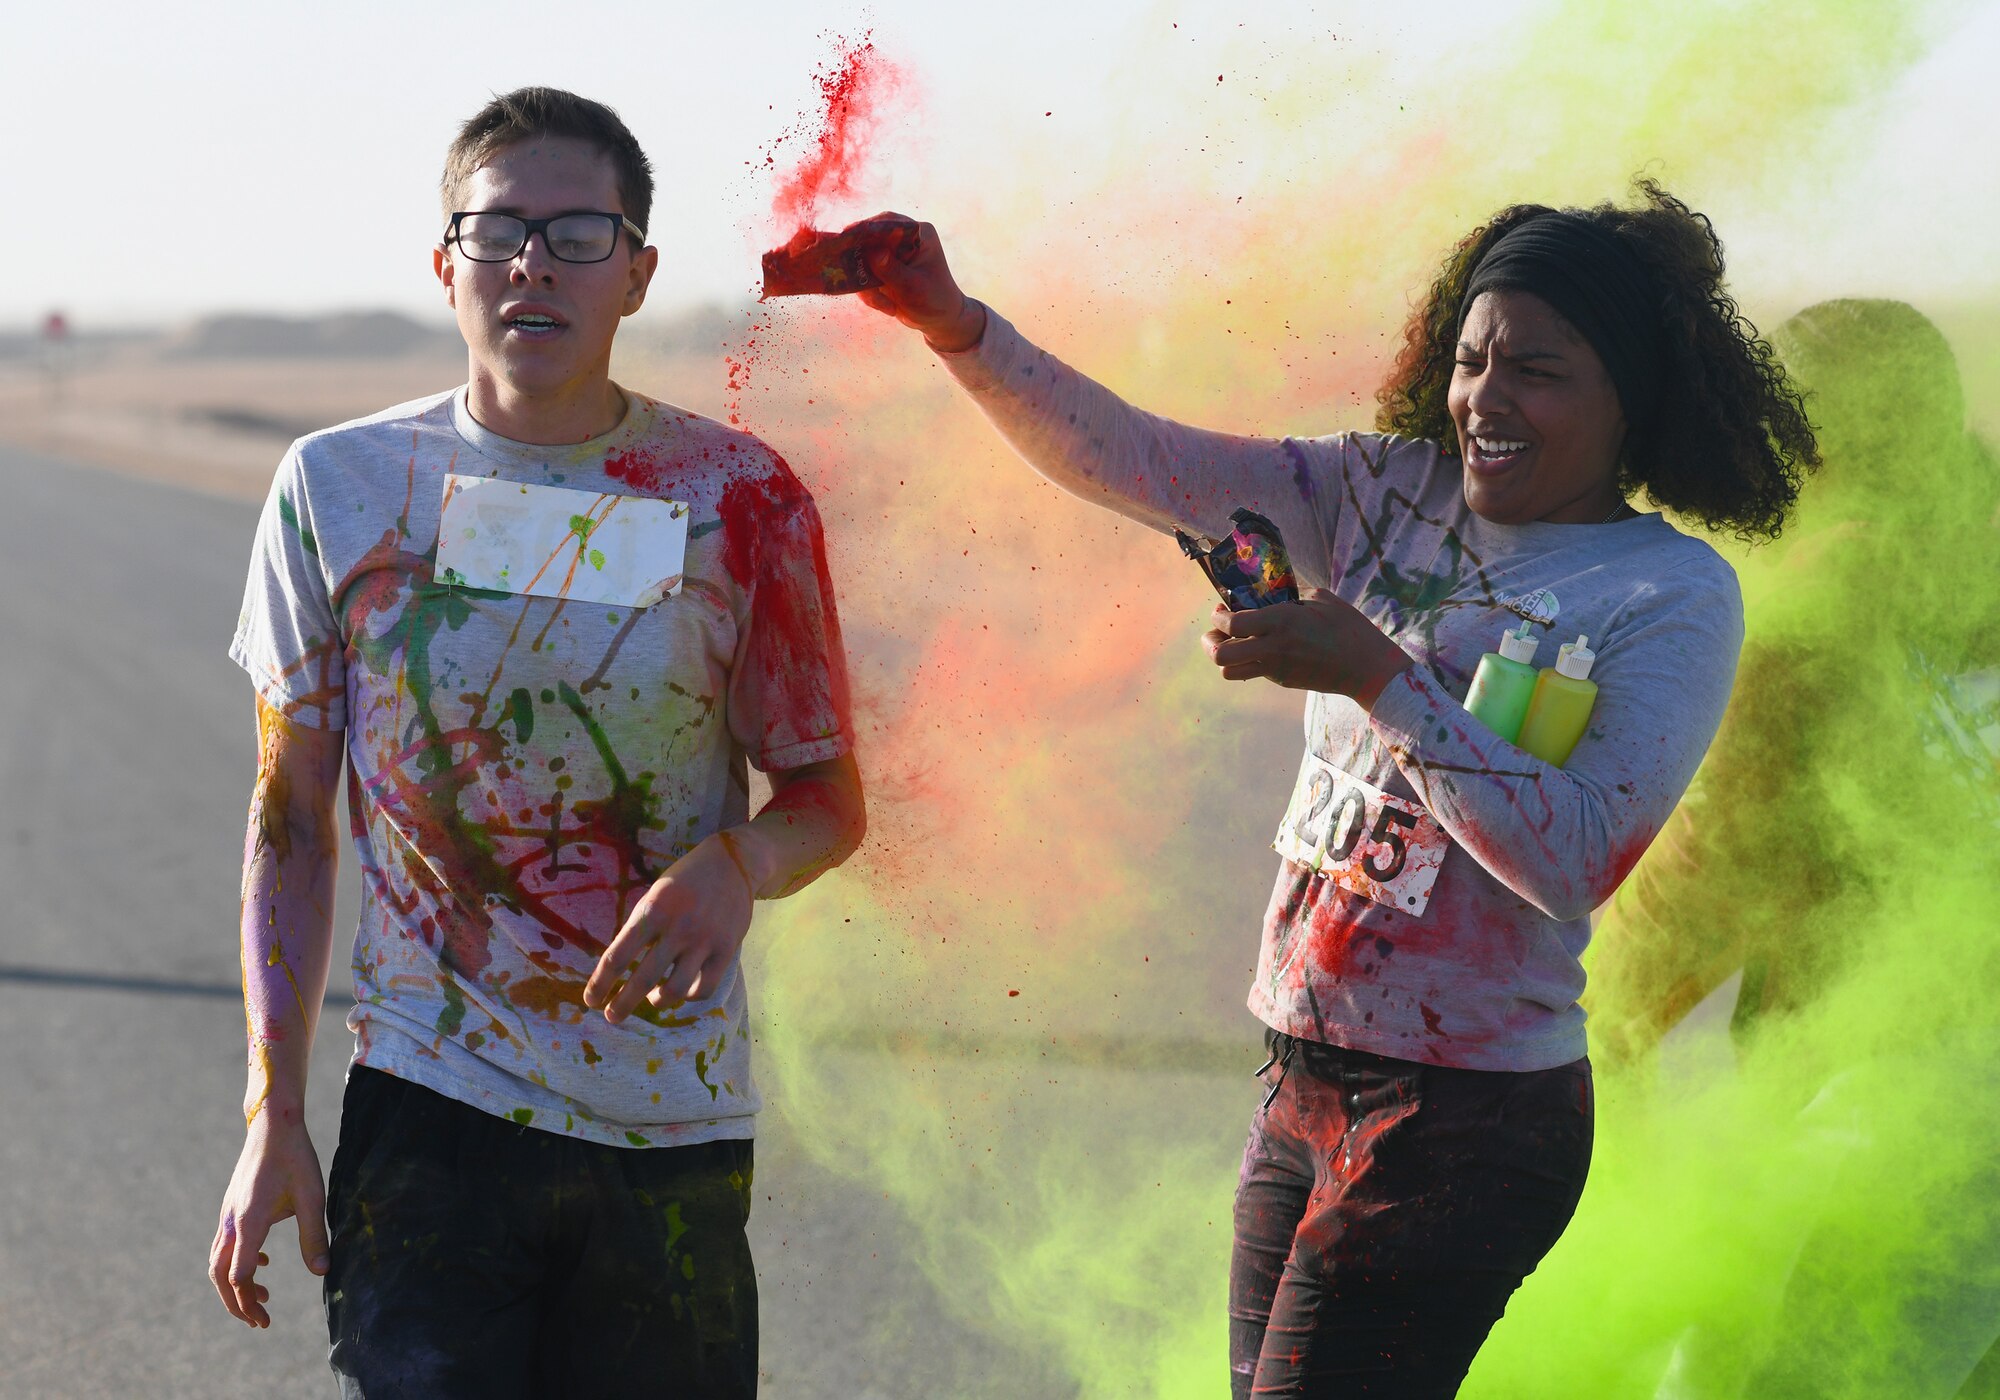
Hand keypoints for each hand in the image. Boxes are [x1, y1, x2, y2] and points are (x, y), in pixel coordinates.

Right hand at [209, 1115, 327, 1327]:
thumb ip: (314, 1235)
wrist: (272, 1125)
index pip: (238, 1276)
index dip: (248, 1303)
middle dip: (235, 1303)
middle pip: (219, 1275)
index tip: (264, 1320)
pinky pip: (224, 1246)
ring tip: (263, 1297)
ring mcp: (227, 1215)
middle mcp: (230, 1222)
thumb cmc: (295, 1157)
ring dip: (235, 1285)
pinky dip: (237, 1264)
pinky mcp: (231, 1209)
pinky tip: (261, 1265)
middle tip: (259, 1321)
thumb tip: (322, 1272)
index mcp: (249, 1221)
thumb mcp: (312, 1196)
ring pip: (218, 1262)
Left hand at [583, 835, 755, 1023]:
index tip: (591, 1000)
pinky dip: (689, 996)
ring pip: (675, 990)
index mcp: (653, 910)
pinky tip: (683, 990)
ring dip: (658, 1001)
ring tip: (653, 998)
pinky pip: (705, 988)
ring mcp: (704, 940)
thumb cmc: (684, 879)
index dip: (600, 983)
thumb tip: (621, 967)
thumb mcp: (655, 894)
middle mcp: (678, 927)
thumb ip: (641, 927)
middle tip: (612, 1017)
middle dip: (623, 1004)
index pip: (618, 956)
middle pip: (643, 980)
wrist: (732, 862)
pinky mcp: (727, 949)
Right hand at [851, 211, 986, 351]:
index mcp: (919, 234)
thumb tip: (874, 252)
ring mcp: (891, 254)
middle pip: (871, 238)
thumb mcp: (914, 287)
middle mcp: (904, 239)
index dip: (868, 227)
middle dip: (862, 259)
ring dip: (868, 284)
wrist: (939, 320)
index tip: (849, 233)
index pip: (890, 223)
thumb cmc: (934, 301)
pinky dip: (869, 293)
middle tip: (849, 273)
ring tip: (886, 306)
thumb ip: (893, 270)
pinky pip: (864, 275)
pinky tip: (887, 307)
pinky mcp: (881, 268)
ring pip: (864, 260)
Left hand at [1202, 588, 1413, 706]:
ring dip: (1224, 657)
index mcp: (1281, 622)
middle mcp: (1272, 648)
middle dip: (1210, 642)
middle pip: (1220, 655)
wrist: (1367, 668)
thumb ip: (1293, 594)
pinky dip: (1246, 662)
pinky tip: (1259, 649)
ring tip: (1232, 643)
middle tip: (1218, 631)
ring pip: (1229, 672)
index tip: (1222, 608)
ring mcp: (1275, 669)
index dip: (1219, 616)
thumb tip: (1273, 592)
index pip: (1232, 623)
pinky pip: (1252, 673)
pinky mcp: (1282, 681)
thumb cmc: (1349, 628)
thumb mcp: (1321, 599)